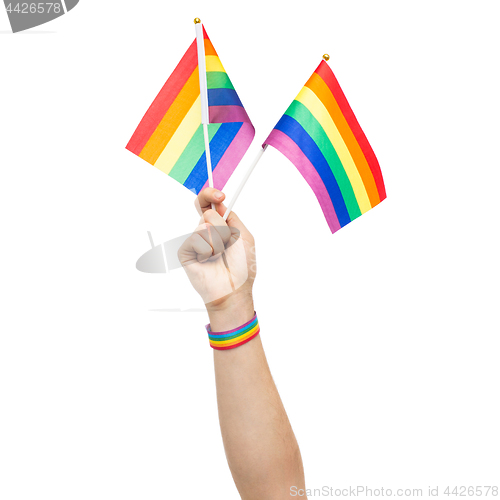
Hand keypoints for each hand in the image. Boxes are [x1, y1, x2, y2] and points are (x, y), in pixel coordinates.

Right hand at [178, 188, 255, 327]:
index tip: (220, 195)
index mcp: (221, 226)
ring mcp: (195, 242)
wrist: (232, 289)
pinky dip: (207, 250)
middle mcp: (206, 232)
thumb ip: (232, 219)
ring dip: (218, 241)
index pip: (210, 204)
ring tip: (220, 256)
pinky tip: (209, 261)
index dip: (211, 195)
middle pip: (206, 211)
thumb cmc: (242, 267)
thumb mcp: (244, 237)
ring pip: (204, 226)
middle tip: (227, 238)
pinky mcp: (186, 252)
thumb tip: (217, 207)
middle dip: (221, 224)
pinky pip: (195, 240)